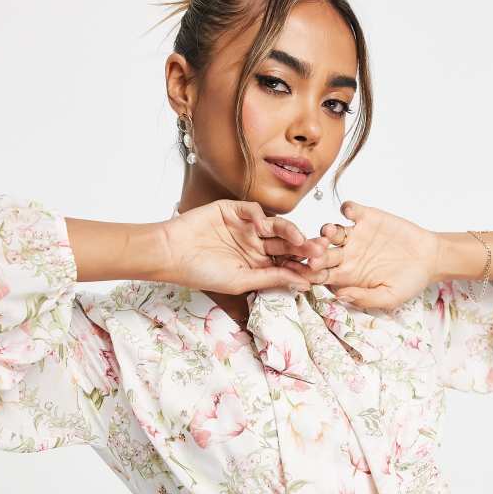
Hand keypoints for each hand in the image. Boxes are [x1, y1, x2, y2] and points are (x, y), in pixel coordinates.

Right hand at [158, 199, 327, 293]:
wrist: (171, 253)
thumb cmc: (202, 272)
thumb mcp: (241, 280)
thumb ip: (272, 278)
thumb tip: (304, 283)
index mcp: (259, 264)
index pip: (287, 263)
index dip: (303, 266)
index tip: (320, 271)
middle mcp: (256, 245)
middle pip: (287, 244)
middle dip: (304, 248)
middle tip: (320, 251)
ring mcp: (246, 227)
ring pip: (276, 226)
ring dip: (290, 231)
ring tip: (299, 240)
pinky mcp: (233, 210)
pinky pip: (253, 210)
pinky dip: (258, 215)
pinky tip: (260, 225)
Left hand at [279, 200, 441, 310]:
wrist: (429, 259)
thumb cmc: (409, 282)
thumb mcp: (389, 297)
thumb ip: (364, 298)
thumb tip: (339, 296)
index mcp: (346, 276)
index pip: (320, 276)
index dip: (311, 275)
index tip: (308, 275)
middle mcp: (345, 255)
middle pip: (321, 253)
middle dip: (315, 253)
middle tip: (314, 254)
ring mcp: (354, 235)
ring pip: (331, 231)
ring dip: (327, 231)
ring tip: (330, 232)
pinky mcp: (366, 218)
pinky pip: (350, 210)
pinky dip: (347, 209)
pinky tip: (349, 212)